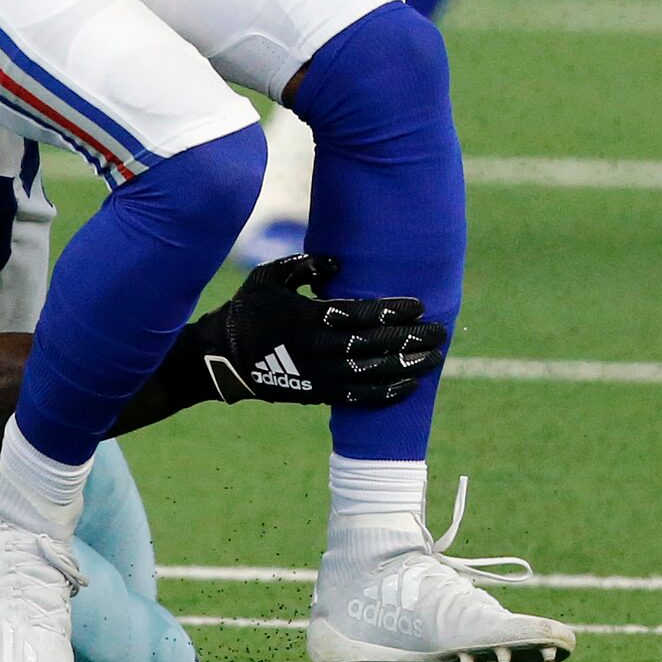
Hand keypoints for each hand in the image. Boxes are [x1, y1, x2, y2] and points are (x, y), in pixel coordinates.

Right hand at [190, 253, 448, 408]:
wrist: (221, 358)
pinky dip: (384, 394)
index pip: (357, 314)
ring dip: (406, 367)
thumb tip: (339, 261)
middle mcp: (313, 349)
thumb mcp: (269, 275)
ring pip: (369, 375)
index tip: (419, 305)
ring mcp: (315, 376)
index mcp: (303, 317)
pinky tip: (409, 385)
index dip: (390, 312)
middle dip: (408, 340)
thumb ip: (305, 265)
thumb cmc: (249, 309)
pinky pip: (356, 399)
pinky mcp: (315, 395)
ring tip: (435, 358)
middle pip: (370, 346)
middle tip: (440, 331)